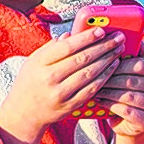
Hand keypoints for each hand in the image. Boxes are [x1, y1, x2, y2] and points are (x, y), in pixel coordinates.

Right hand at [0, 27, 123, 143]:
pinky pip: (92, 89)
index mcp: (39, 63)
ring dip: (108, 60)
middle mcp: (49, 78)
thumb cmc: (30, 82)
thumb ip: (51, 47)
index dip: (86, 38)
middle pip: (82, 59)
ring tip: (118, 49)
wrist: (24, 113)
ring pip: (90, 73)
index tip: (101, 30)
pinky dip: (105, 77)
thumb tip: (71, 34)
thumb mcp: (33, 61)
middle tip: (119, 37)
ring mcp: (60, 93)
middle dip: (104, 46)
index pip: (66, 47)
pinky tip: (113, 67)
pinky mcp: (69, 105)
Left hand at [94, 53, 143, 140]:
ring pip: (129, 96)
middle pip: (132, 81)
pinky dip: (111, 105)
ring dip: (108, 93)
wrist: (129, 123)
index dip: (119, 65)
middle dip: (110, 80)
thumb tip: (132, 33)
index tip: (103, 65)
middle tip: (92, 79)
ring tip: (94, 90)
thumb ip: (127, 56)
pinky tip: (100, 102)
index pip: (139, 64)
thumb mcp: (126, 74)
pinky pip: (127, 111)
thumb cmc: (123, 93)